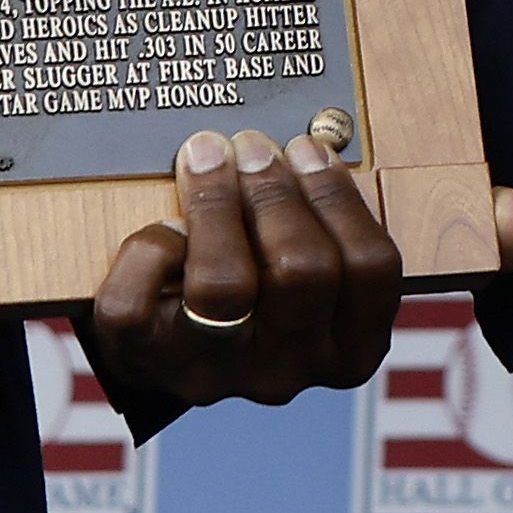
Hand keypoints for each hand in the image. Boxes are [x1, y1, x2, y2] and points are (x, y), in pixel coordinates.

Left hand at [88, 130, 425, 411]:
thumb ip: (321, 219)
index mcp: (347, 348)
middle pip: (301, 270)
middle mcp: (289, 370)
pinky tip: (161, 225)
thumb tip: (310, 141)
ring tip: (207, 156)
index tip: (306, 146)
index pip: (369, 269)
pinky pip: (143, 300)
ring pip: (224, 284)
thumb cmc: (252, 284)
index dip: (337, 196)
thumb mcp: (305, 265)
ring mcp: (218, 371)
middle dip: (275, 192)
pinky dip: (148, 249)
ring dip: (216, 204)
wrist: (170, 351)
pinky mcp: (151, 362)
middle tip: (251, 145)